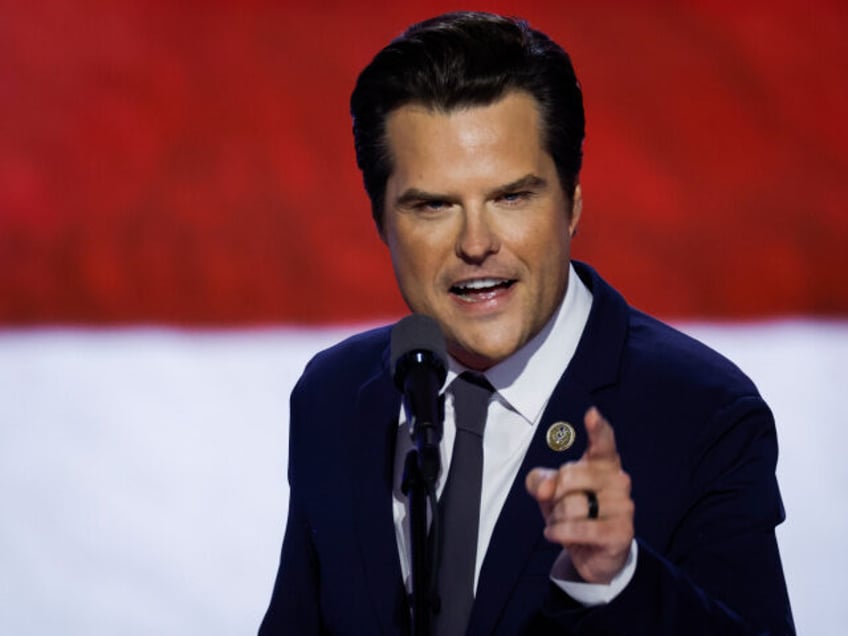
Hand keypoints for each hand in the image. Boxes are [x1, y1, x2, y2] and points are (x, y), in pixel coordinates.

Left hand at [525, 407, 633, 583]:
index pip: (603, 441)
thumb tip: (548, 489)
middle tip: (560, 508)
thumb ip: (541, 481)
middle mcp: (618, 480)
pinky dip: (560, 533)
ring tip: (563, 524)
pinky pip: (578, 528)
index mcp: (603, 463)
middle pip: (569, 475)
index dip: (597, 428)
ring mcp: (624, 506)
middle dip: (554, 496)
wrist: (592, 553)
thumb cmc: (572, 512)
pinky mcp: (621, 531)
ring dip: (557, 519)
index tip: (591, 414)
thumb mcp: (549, 492)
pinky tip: (557, 535)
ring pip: (572, 505)